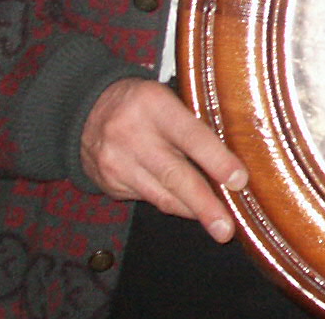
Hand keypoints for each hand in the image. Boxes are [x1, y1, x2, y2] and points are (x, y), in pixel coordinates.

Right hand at [80, 78, 247, 240]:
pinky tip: (188, 208)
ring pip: (161, 195)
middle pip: (175, 176)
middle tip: (226, 228)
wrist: (85, 111)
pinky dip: (171, 204)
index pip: (191, 136)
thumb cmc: (141, 102)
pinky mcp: (110, 184)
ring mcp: (117, 163)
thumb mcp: (165, 96)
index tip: (239, 181)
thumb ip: (192, 120)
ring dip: (191, 211)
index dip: (217, 160)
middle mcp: (132, 136)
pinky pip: (148, 199)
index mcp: (154, 105)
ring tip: (217, 225)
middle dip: (204, 205)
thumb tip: (232, 155)